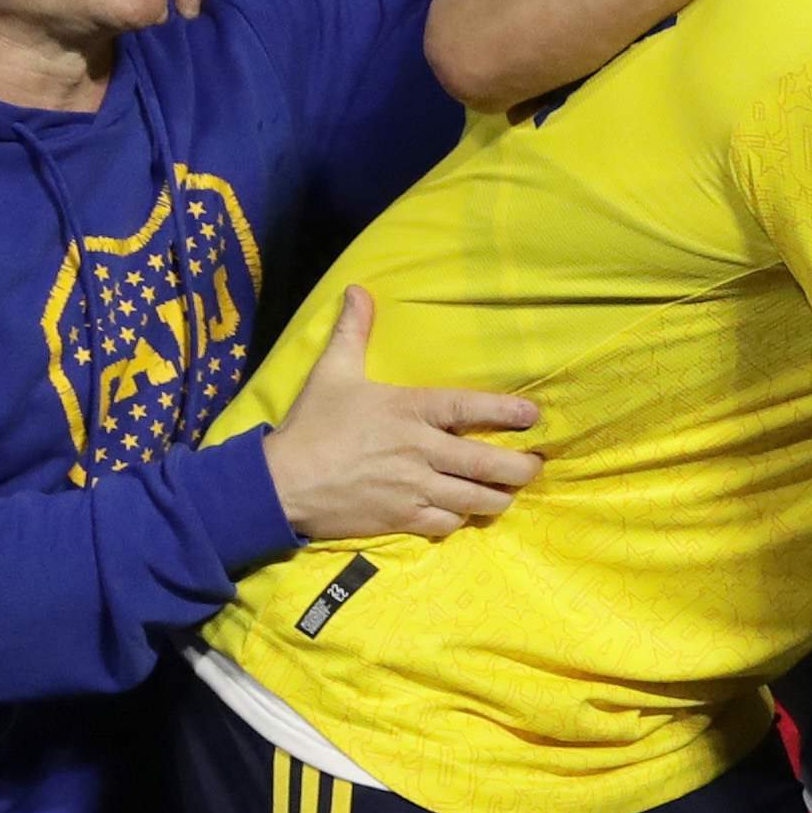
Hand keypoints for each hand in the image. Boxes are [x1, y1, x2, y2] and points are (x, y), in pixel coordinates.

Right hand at [261, 288, 544, 542]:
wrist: (277, 484)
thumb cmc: (310, 426)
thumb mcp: (332, 373)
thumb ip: (354, 332)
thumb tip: (357, 289)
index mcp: (409, 410)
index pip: (471, 407)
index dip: (507, 412)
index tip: (534, 416)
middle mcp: (418, 450)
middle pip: (487, 464)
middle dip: (521, 467)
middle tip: (534, 464)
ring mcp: (412, 488)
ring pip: (475, 499)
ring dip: (498, 497)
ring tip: (508, 492)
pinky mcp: (400, 519)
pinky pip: (447, 523)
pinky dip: (461, 519)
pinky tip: (465, 512)